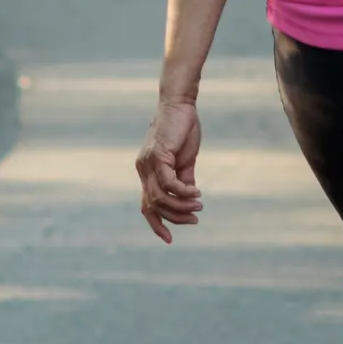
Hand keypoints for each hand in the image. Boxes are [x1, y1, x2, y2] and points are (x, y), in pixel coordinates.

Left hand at [136, 96, 203, 241]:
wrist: (181, 105)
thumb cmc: (183, 129)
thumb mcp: (185, 160)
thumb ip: (185, 179)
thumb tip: (189, 198)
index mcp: (148, 172)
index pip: (146, 206)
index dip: (156, 224)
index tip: (169, 239)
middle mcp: (143, 169)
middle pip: (152, 206)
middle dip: (174, 217)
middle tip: (195, 219)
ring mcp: (148, 163)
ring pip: (159, 197)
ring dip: (180, 206)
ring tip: (198, 205)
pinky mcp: (157, 156)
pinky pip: (168, 183)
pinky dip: (182, 192)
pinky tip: (196, 192)